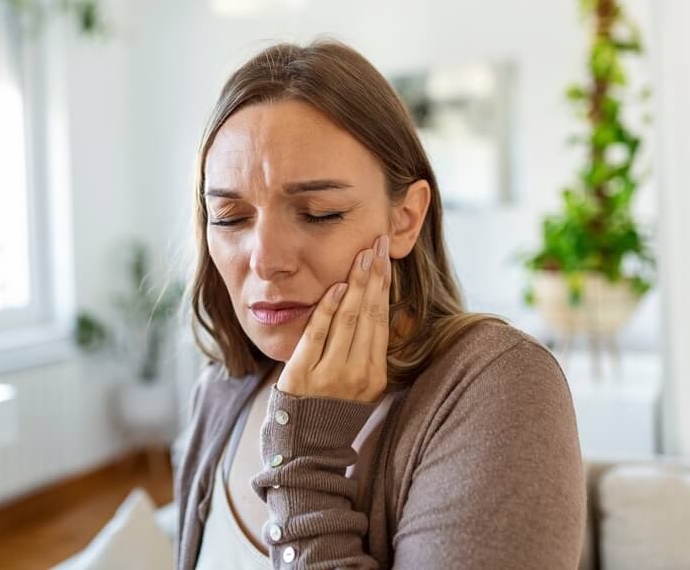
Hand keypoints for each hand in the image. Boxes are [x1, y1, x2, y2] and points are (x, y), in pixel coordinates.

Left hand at [276, 234, 390, 403]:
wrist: (306, 445)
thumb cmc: (333, 408)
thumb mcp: (360, 385)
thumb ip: (366, 350)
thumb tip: (373, 303)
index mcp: (376, 375)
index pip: (382, 319)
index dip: (384, 285)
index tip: (386, 257)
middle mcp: (358, 374)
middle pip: (369, 314)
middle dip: (374, 275)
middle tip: (378, 243)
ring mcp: (331, 375)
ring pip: (348, 320)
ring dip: (355, 284)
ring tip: (362, 256)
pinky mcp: (303, 375)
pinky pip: (318, 334)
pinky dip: (328, 309)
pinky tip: (336, 287)